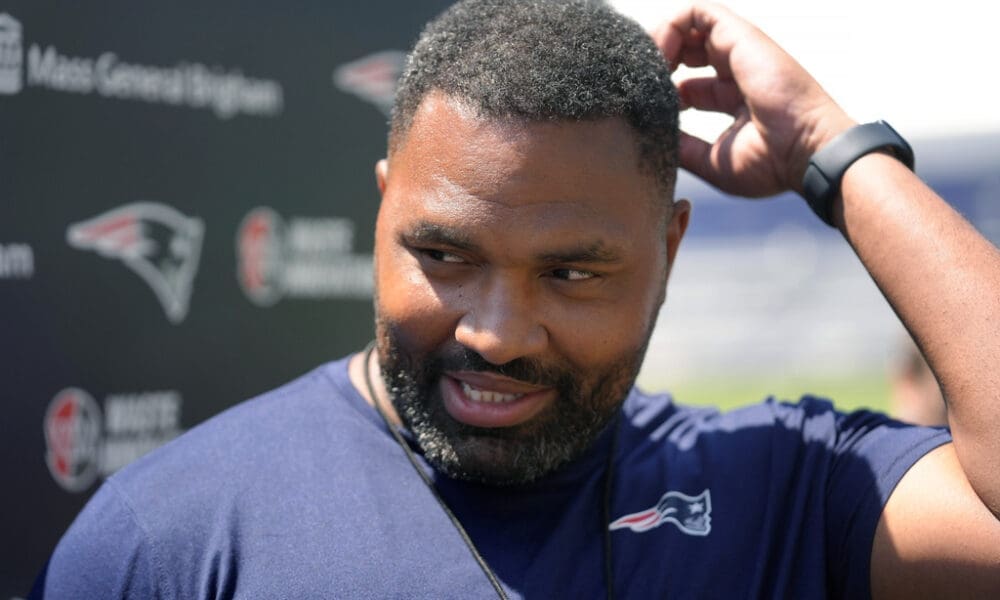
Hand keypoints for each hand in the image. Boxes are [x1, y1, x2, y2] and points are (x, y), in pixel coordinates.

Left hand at [651, 1, 855, 197]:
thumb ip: (684, 149)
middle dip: (657, 65)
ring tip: (643, 70)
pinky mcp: (739, 35)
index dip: (663, 92)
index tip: (645, 108)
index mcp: (734, 100)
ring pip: (688, 28)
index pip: (689, 86)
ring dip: (659, 43)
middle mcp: (736, 71)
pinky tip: (656, 56)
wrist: (804, 151)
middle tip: (638, 85)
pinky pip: (696, 12)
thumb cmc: (771, 164)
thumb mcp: (714, 162)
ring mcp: (739, 51)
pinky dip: (670, 26)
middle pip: (687, 53)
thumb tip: (654, 141)